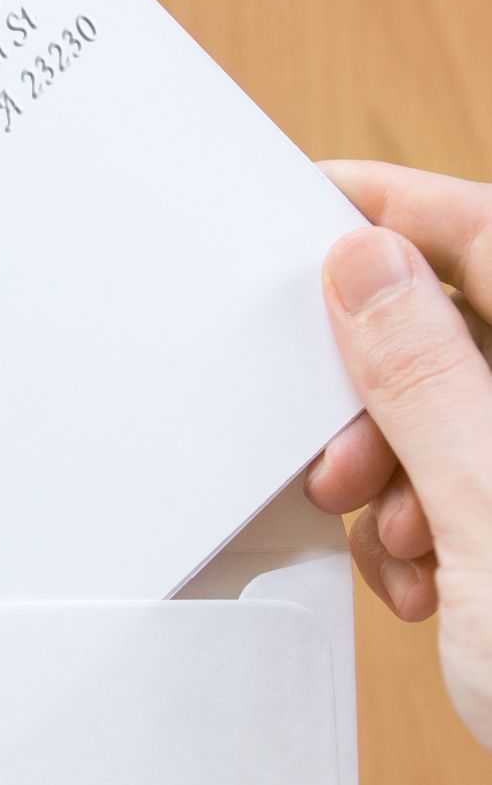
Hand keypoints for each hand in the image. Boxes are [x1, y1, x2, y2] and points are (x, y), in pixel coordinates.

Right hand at [306, 160, 491, 749]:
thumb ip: (430, 377)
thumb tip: (367, 264)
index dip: (404, 207)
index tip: (315, 198)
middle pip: (469, 333)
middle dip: (386, 395)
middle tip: (342, 458)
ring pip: (455, 418)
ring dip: (400, 477)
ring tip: (404, 548)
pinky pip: (464, 488)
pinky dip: (425, 531)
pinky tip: (427, 585)